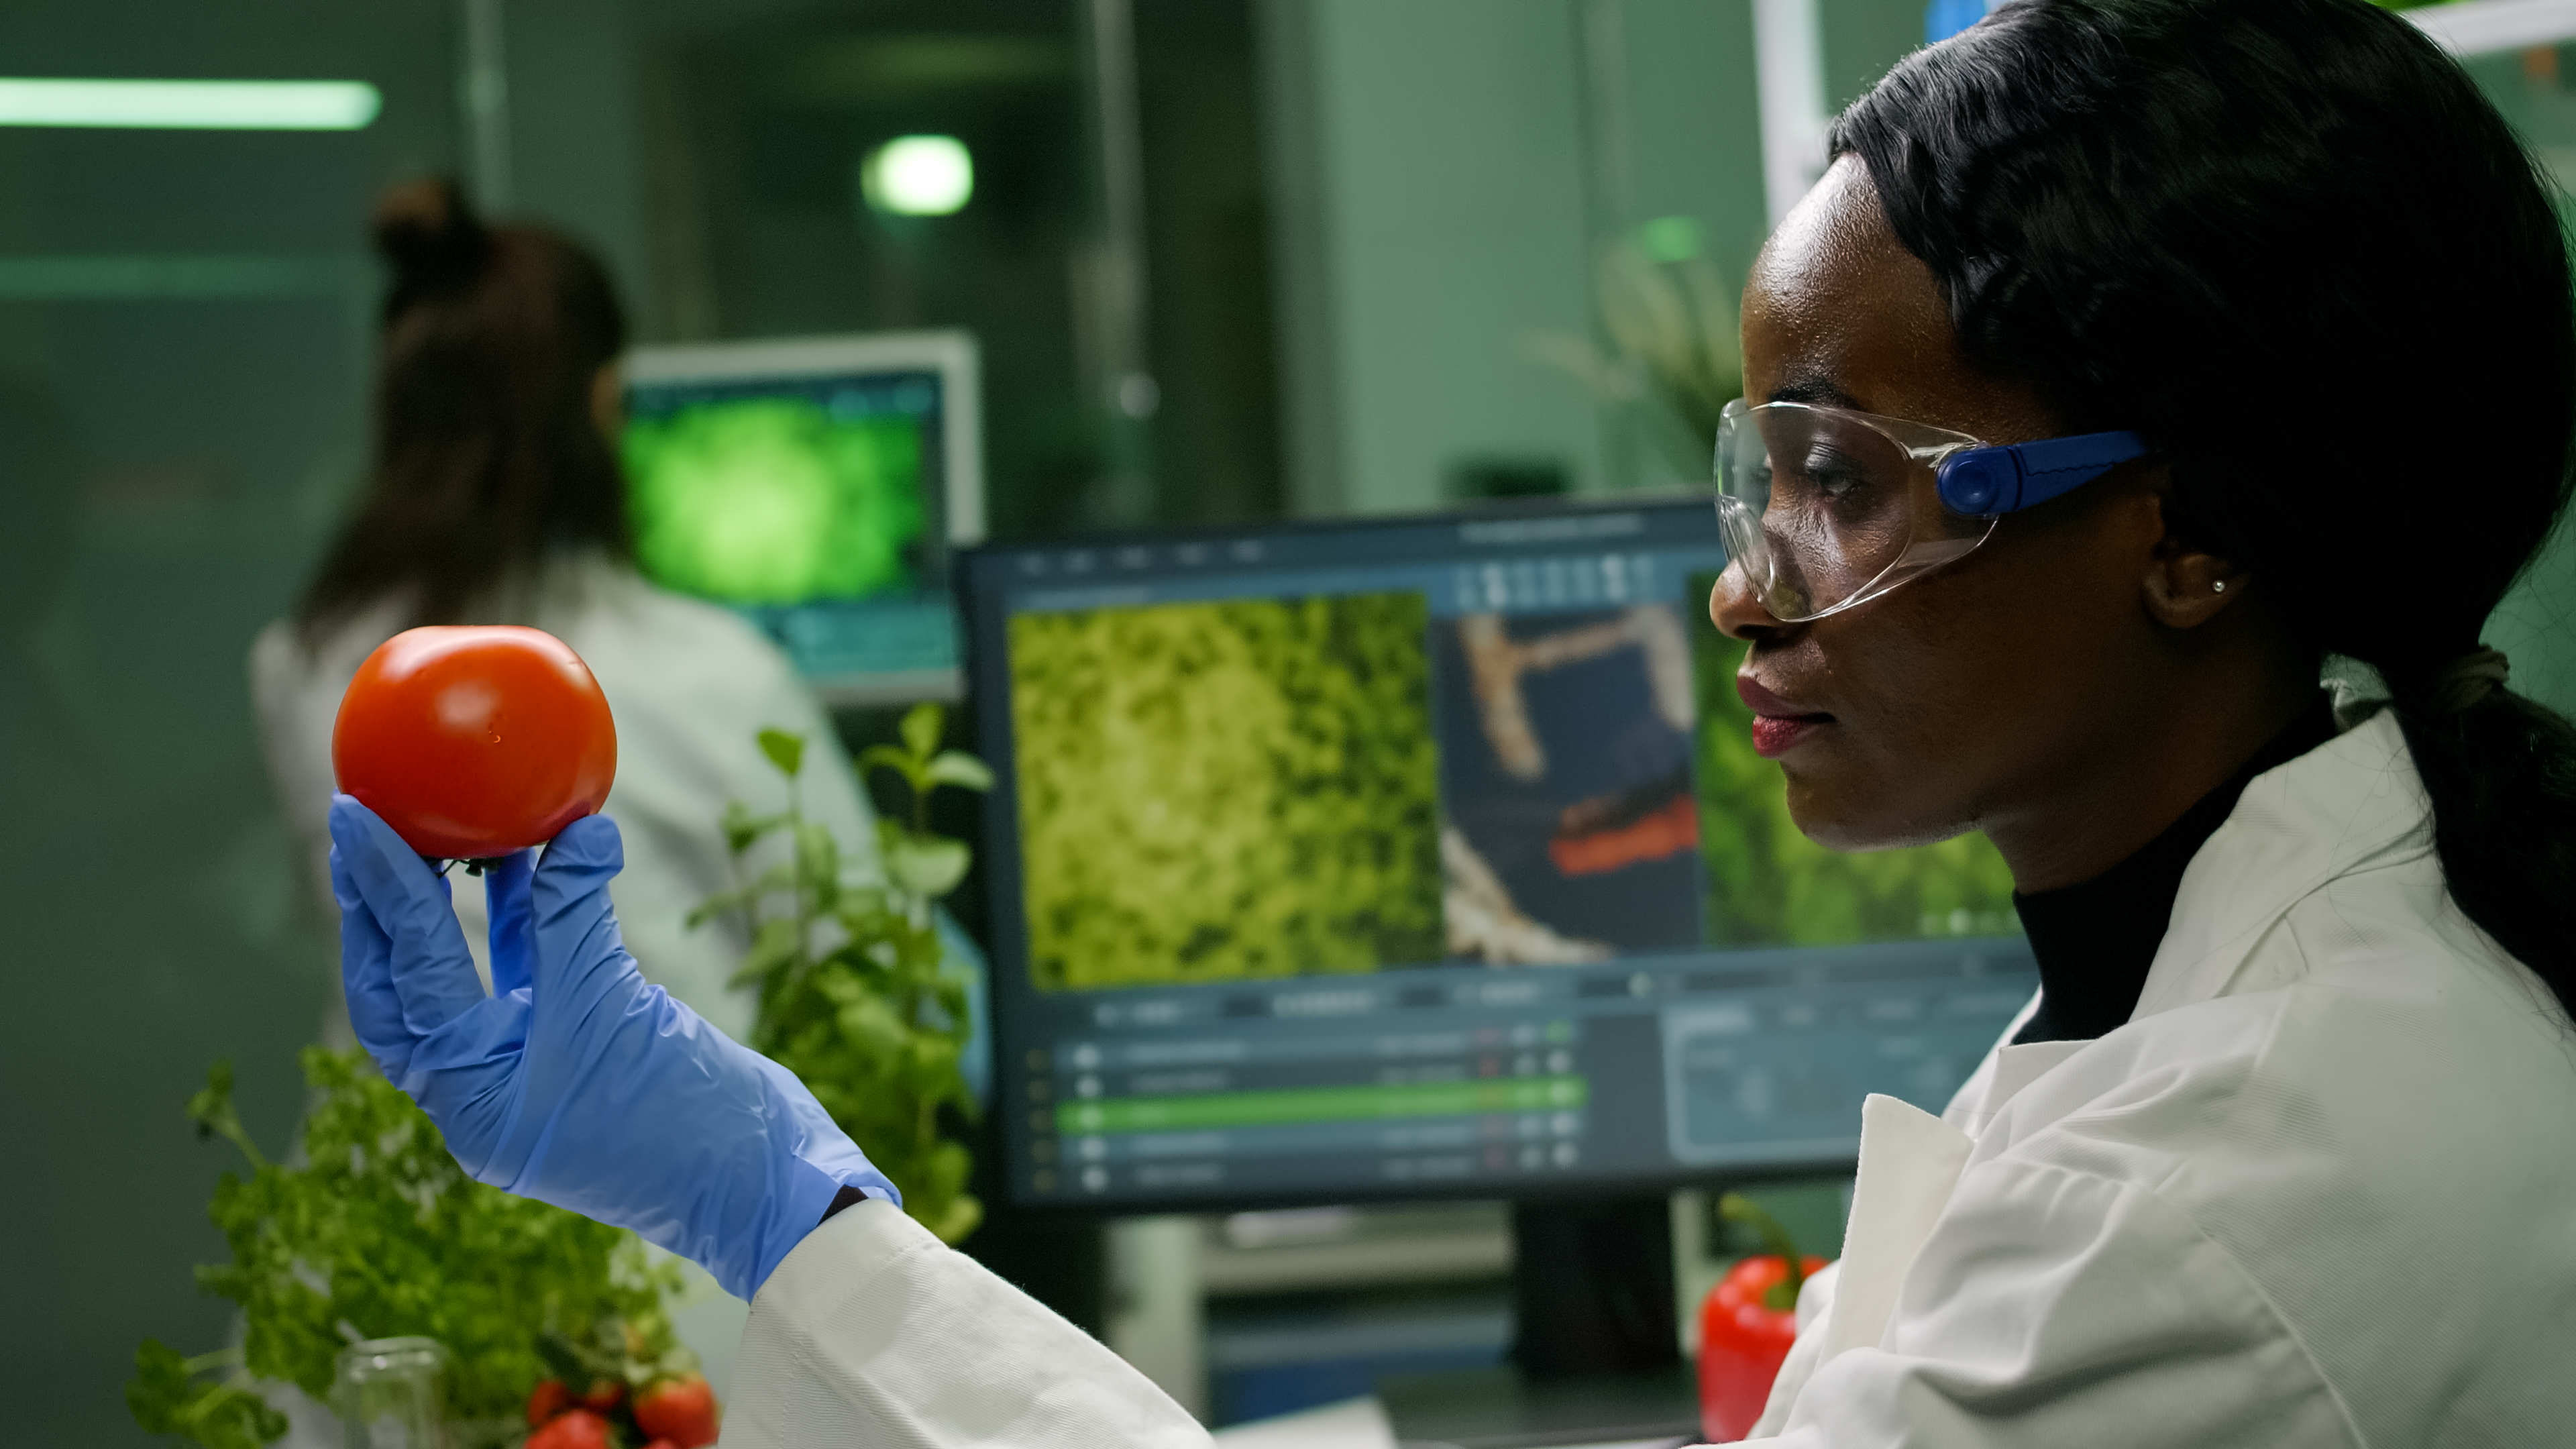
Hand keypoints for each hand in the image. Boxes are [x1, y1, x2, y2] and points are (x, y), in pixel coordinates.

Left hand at [329, 794, 896, 1300]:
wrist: (755, 1183)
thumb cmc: (679, 1117)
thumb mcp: (614, 1004)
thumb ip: (581, 912)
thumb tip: (579, 825)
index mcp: (468, 1097)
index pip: (410, 978)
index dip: (384, 891)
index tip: (359, 818)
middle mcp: (479, 1090)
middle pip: (401, 989)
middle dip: (377, 908)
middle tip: (361, 824)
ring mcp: (522, 1073)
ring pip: (460, 980)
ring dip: (447, 906)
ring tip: (437, 824)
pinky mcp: (568, 1051)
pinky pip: (526, 978)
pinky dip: (521, 921)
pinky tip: (525, 860)